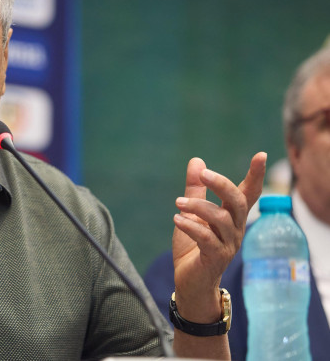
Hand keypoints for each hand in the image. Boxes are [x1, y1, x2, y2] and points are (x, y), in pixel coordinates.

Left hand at [171, 152, 265, 320]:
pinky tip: (177, 219)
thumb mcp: (191, 214)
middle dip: (222, 185)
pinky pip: (207, 238)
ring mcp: (228, 245)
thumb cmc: (193, 247)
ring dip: (198, 206)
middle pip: (238, 202)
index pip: (249, 193)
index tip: (261, 155)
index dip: (256, 175)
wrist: (190, 282)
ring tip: (178, 202)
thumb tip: (197, 161)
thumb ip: (194, 189)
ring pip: (221, 219)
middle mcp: (235, 229)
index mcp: (231, 217)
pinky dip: (191, 226)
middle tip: (203, 174)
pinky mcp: (215, 258)